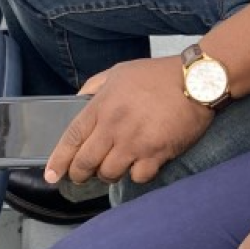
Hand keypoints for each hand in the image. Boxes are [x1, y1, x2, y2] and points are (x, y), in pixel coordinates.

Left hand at [42, 55, 213, 186]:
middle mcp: (115, 126)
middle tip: (82, 175)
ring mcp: (135, 142)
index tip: (51, 174)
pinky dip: (136, 174)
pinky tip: (141, 165)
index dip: (59, 159)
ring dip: (109, 174)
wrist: (197, 80)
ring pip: (109, 173)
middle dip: (79, 174)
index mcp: (103, 105)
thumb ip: (95, 86)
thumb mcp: (120, 71)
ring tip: (115, 166)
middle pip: (85, 162)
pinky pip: (138, 177)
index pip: (72, 137)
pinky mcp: (157, 153)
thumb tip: (78, 99)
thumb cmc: (159, 75)